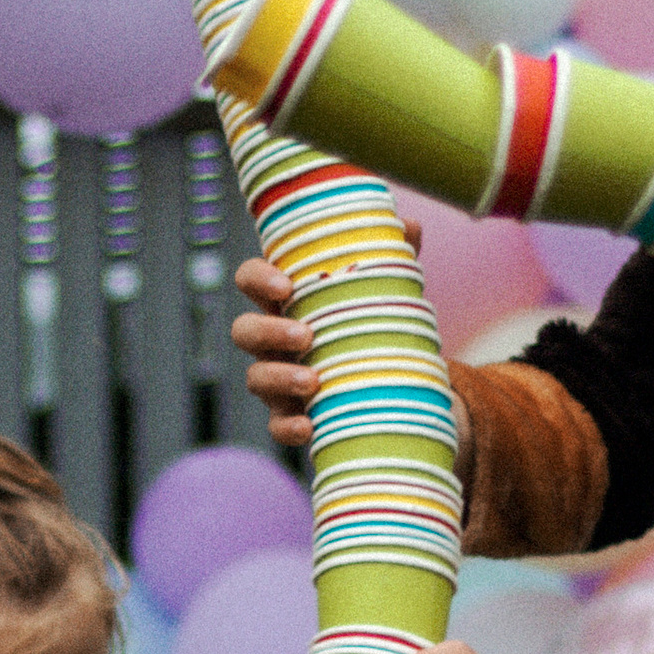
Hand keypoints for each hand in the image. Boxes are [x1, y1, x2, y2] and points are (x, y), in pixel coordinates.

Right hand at [233, 225, 462, 465]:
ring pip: (256, 379)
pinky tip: (309, 426)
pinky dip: (288, 428)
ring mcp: (278, 381)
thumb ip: (393, 258)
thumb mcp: (384, 290)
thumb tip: (409, 225)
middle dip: (268, 332)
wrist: (395, 384)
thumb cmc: (373, 324)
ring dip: (280, 378)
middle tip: (305, 336)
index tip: (286, 285)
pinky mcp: (291, 417)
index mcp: (286, 301)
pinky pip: (276, 426)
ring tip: (313, 381)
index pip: (251, 279)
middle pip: (243, 330)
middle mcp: (273, 341)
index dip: (258, 279)